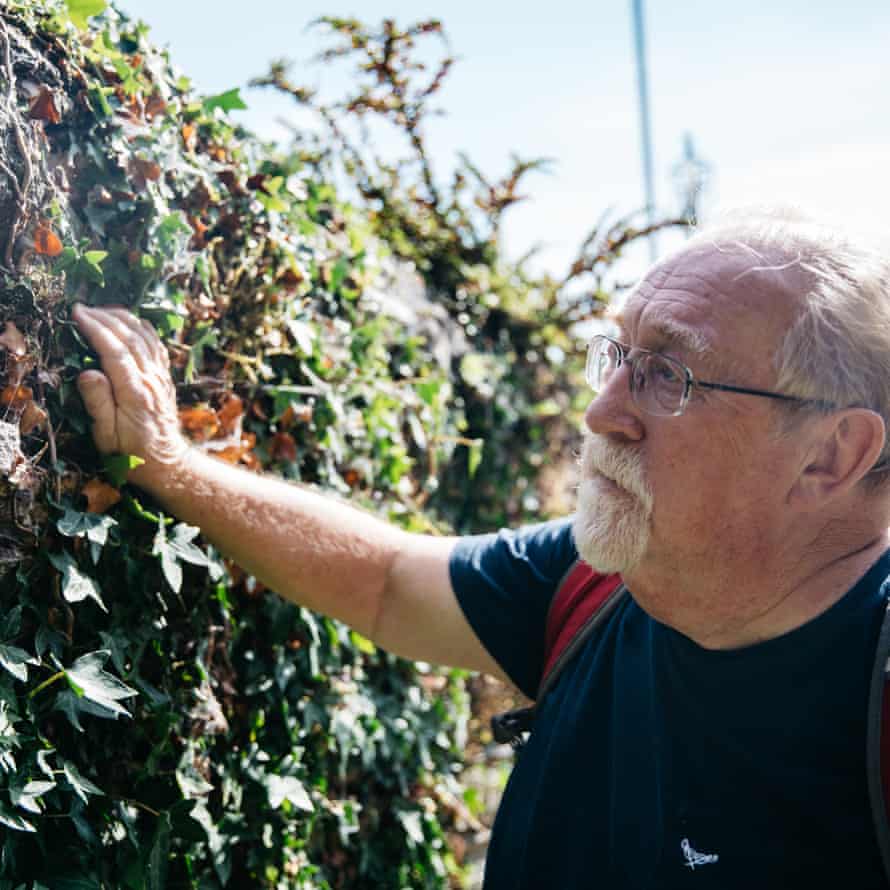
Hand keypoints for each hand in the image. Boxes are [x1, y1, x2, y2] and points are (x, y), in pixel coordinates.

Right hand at [72, 304, 187, 479]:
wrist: (165, 461)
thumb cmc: (130, 451)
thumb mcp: (106, 435)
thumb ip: (97, 403)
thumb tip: (88, 373)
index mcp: (134, 392)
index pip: (114, 350)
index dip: (96, 328)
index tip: (77, 313)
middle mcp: (152, 379)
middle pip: (130, 337)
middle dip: (105, 318)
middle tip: (82, 307)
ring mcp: (161, 377)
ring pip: (146, 337)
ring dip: (124, 319)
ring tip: (102, 310)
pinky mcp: (165, 378)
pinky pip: (157, 345)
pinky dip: (143, 329)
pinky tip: (131, 322)